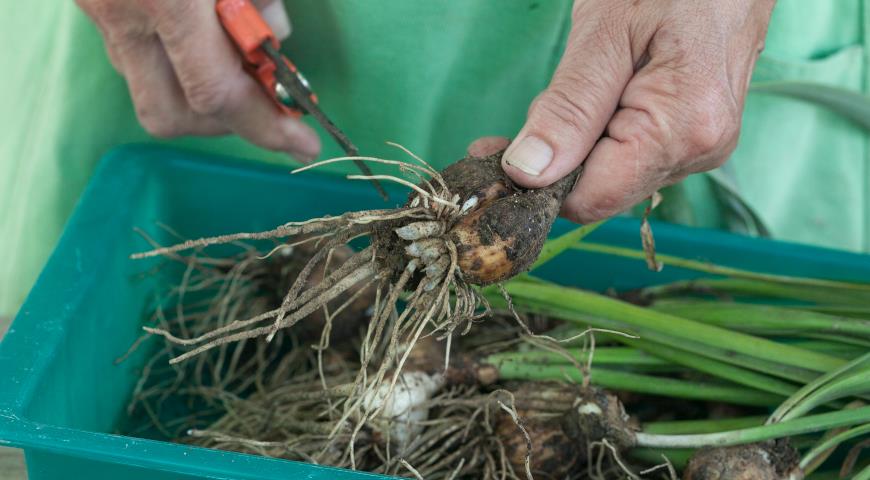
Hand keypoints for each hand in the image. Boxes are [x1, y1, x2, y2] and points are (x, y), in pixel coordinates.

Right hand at [77, 0, 320, 160]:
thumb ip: (262, 0)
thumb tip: (273, 42)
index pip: (215, 93)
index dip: (264, 127)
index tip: (304, 144)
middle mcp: (122, 14)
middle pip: (173, 116)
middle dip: (228, 122)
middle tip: (266, 100)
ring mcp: (97, 14)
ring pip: (149, 91)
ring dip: (200, 96)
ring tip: (234, 62)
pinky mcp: (89, 7)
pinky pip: (135, 59)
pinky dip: (174, 66)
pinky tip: (200, 39)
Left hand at [495, 0, 774, 222]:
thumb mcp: (604, 33)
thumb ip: (568, 109)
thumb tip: (527, 172)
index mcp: (683, 128)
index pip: (592, 198)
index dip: (536, 186)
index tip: (493, 157)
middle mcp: (699, 151)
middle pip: (601, 192)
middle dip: (550, 167)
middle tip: (503, 136)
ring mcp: (702, 148)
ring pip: (613, 178)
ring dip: (573, 150)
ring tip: (560, 98)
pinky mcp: (695, 138)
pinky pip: (632, 159)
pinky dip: (598, 140)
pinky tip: (590, 102)